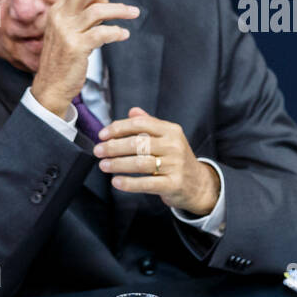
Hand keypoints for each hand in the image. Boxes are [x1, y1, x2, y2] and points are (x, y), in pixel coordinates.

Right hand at [30, 0, 138, 116]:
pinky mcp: (76, 48)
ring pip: (98, 10)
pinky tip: (123, 34)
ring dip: (120, 9)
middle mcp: (59, 18)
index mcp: (57, 11)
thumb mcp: (68, 31)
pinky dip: (116, 32)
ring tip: (134, 12)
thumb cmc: (62, 59)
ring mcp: (67, 32)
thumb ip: (83, 14)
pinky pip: (102, 33)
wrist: (50, 87)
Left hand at [93, 106, 219, 215]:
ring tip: (103, 165)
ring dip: (118, 164)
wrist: (198, 184)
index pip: (140, 124)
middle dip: (114, 147)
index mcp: (171, 130)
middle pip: (138, 143)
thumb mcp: (167, 138)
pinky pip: (147, 183)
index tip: (102, 135)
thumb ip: (149, 124)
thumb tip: (132, 111)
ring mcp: (175, 165)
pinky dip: (129, 183)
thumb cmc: (176, 159)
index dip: (118, 128)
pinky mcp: (173, 184)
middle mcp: (174, 146)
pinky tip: (116, 181)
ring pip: (140, 163)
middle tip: (98, 151)